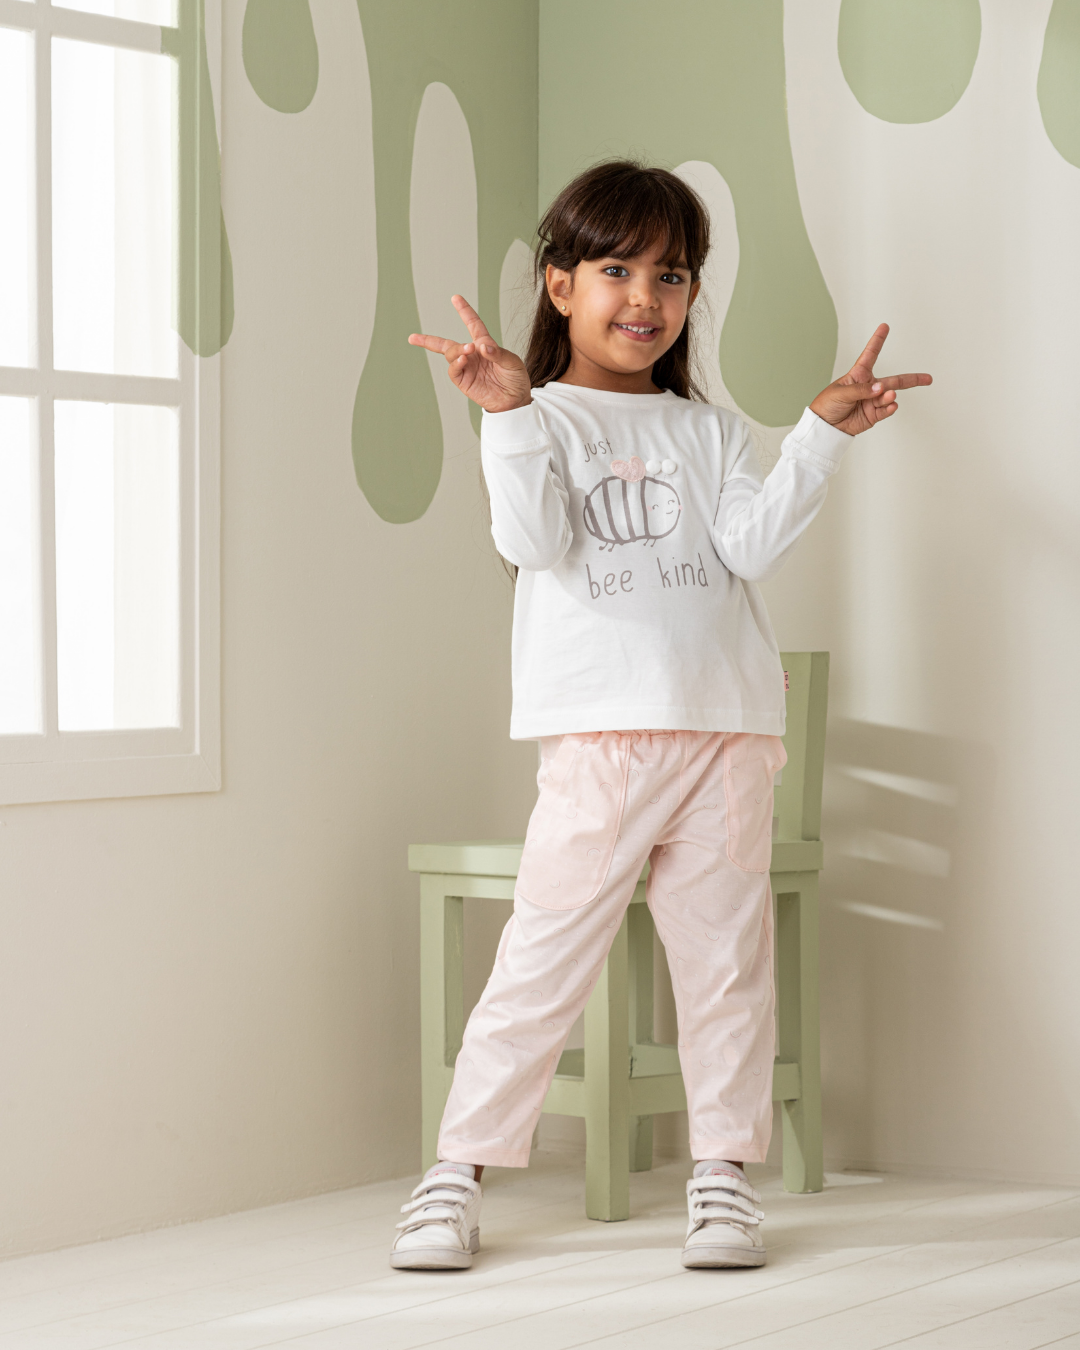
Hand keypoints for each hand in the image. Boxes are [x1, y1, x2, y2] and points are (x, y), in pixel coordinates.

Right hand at [408, 295, 531, 412]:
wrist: (515, 402)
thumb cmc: (515, 380)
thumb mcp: (512, 362)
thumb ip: (498, 353)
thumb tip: (482, 346)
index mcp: (484, 344)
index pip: (472, 324)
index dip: (464, 311)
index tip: (455, 298)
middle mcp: (472, 354)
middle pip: (446, 343)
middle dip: (428, 340)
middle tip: (414, 338)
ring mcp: (466, 368)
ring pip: (450, 355)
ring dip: (456, 350)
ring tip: (467, 351)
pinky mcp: (464, 382)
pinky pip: (453, 371)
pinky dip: (455, 364)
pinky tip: (463, 360)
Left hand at [810, 324, 931, 435]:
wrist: (824, 427)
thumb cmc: (827, 405)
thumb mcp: (841, 393)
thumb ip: (861, 390)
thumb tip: (881, 388)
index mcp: (858, 375)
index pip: (870, 354)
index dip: (878, 341)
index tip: (884, 326)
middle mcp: (869, 387)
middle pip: (894, 380)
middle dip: (912, 379)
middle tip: (927, 378)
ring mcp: (872, 401)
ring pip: (890, 396)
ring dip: (890, 396)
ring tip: (889, 396)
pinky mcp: (873, 415)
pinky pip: (886, 411)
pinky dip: (890, 408)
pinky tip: (891, 405)